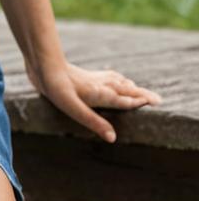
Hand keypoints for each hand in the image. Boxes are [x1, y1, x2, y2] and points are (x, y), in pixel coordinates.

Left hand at [24, 57, 162, 142]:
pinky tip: (111, 79)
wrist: (42, 62)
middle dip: (140, 94)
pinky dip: (116, 79)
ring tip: (138, 91)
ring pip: (116, 82)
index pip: (125, 99)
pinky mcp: (83, 75)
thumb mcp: (73, 108)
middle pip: (125, 89)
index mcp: (100, 94)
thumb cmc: (56, 86)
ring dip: (129, 86)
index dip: (139, 102)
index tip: (156, 104)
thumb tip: (113, 138)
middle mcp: (99, 85)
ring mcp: (92, 78)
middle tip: (157, 100)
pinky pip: (106, 77)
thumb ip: (93, 122)